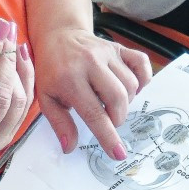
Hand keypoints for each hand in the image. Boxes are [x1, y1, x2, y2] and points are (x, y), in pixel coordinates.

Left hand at [32, 27, 151, 159]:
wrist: (57, 36)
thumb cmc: (51, 71)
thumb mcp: (47, 99)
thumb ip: (60, 123)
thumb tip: (70, 147)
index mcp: (69, 79)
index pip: (94, 113)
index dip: (108, 136)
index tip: (118, 154)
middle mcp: (90, 64)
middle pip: (118, 99)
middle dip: (118, 118)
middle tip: (108, 121)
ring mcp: (107, 53)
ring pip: (131, 85)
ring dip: (126, 102)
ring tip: (111, 103)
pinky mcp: (118, 48)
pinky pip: (141, 63)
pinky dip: (142, 79)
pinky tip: (130, 88)